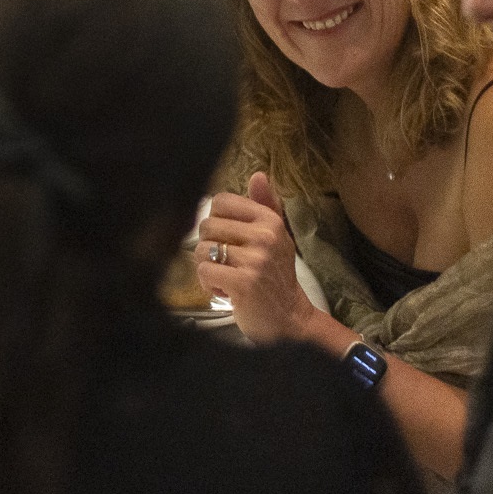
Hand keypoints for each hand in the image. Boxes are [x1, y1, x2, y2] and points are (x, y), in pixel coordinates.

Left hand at [196, 174, 321, 342]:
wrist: (289, 318)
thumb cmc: (275, 275)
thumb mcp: (276, 236)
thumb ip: (265, 205)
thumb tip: (258, 175)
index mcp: (269, 220)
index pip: (220, 201)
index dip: (215, 221)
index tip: (228, 239)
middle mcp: (265, 236)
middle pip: (206, 226)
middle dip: (210, 247)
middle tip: (228, 264)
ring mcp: (255, 259)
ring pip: (202, 249)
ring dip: (208, 268)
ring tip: (228, 277)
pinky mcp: (244, 282)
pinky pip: (204, 271)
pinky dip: (208, 283)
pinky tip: (226, 290)